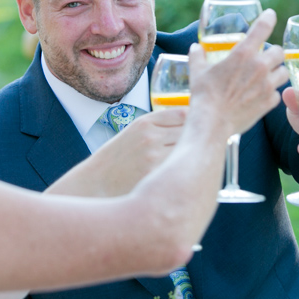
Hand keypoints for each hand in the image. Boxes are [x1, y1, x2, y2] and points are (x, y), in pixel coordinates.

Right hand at [48, 110, 186, 197]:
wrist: (97, 184)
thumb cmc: (116, 160)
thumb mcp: (133, 133)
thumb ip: (159, 127)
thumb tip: (191, 124)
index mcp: (145, 122)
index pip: (183, 113)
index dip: (194, 121)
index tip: (198, 127)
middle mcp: (152, 136)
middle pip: (190, 131)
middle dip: (196, 139)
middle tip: (201, 147)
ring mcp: (155, 157)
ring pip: (188, 150)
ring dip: (194, 155)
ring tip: (193, 163)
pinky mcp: (157, 176)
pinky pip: (181, 168)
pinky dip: (185, 170)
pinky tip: (184, 175)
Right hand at [188, 9, 287, 137]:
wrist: (212, 123)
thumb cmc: (203, 96)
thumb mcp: (197, 72)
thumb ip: (198, 57)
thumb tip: (195, 48)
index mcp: (243, 54)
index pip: (262, 28)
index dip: (268, 18)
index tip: (270, 14)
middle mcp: (259, 67)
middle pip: (279, 51)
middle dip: (273, 53)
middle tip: (266, 56)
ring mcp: (266, 85)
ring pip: (283, 72)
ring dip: (277, 71)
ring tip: (268, 75)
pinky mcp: (269, 103)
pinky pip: (277, 93)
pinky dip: (272, 93)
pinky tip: (262, 95)